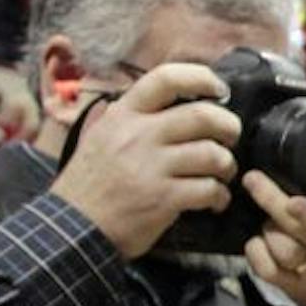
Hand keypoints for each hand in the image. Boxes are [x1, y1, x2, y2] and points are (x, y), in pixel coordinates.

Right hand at [50, 63, 239, 258]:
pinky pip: (209, 189)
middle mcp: (139, 135)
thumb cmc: (88, 183)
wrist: (73, 227)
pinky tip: (214, 200)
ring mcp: (152, 167)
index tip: (220, 89)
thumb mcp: (99, 136)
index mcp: (124, 115)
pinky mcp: (164, 199)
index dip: (201, 78)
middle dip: (228, 126)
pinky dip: (220, 195)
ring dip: (227, 165)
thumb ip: (130, 117)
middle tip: (231, 137)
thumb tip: (167, 102)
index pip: (166, 79)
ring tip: (223, 174)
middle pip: (202, 115)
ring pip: (212, 154)